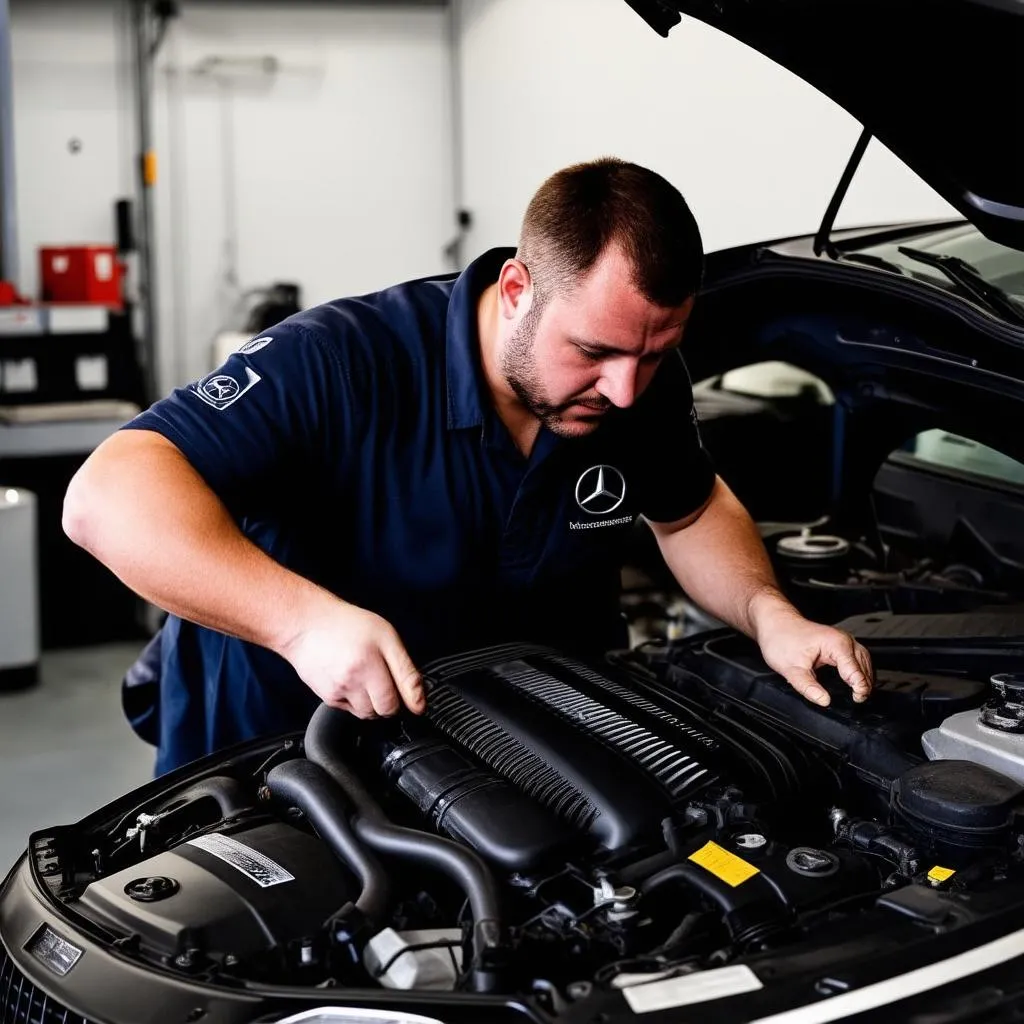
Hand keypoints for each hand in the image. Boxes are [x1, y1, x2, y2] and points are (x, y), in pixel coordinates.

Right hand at [281, 599, 425, 718]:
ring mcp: (337, 691)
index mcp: (370, 664)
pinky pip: (350, 710)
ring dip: (373, 703)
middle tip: (386, 679)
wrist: (307, 624)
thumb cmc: (348, 625)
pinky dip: (356, 700)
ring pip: (367, 714)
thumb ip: (407, 671)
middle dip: (390, 701)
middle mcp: (352, 680)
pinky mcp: (326, 697)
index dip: (407, 700)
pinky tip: (353, 680)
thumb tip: (419, 703)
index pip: (395, 703)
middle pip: (382, 712)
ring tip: (368, 678)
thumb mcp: (387, 637)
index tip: (410, 698)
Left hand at [753, 602, 872, 706]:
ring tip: (860, 694)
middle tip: (859, 700)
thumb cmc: (780, 639)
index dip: (860, 688)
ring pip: (864, 660)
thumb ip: (808, 687)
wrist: (773, 622)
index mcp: (836, 644)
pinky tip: (855, 681)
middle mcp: (843, 639)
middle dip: (865, 683)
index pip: (856, 671)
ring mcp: (842, 639)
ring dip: (865, 677)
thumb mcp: (790, 668)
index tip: (857, 699)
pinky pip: (856, 657)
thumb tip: (824, 701)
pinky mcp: (838, 643)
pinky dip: (859, 670)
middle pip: (864, 665)